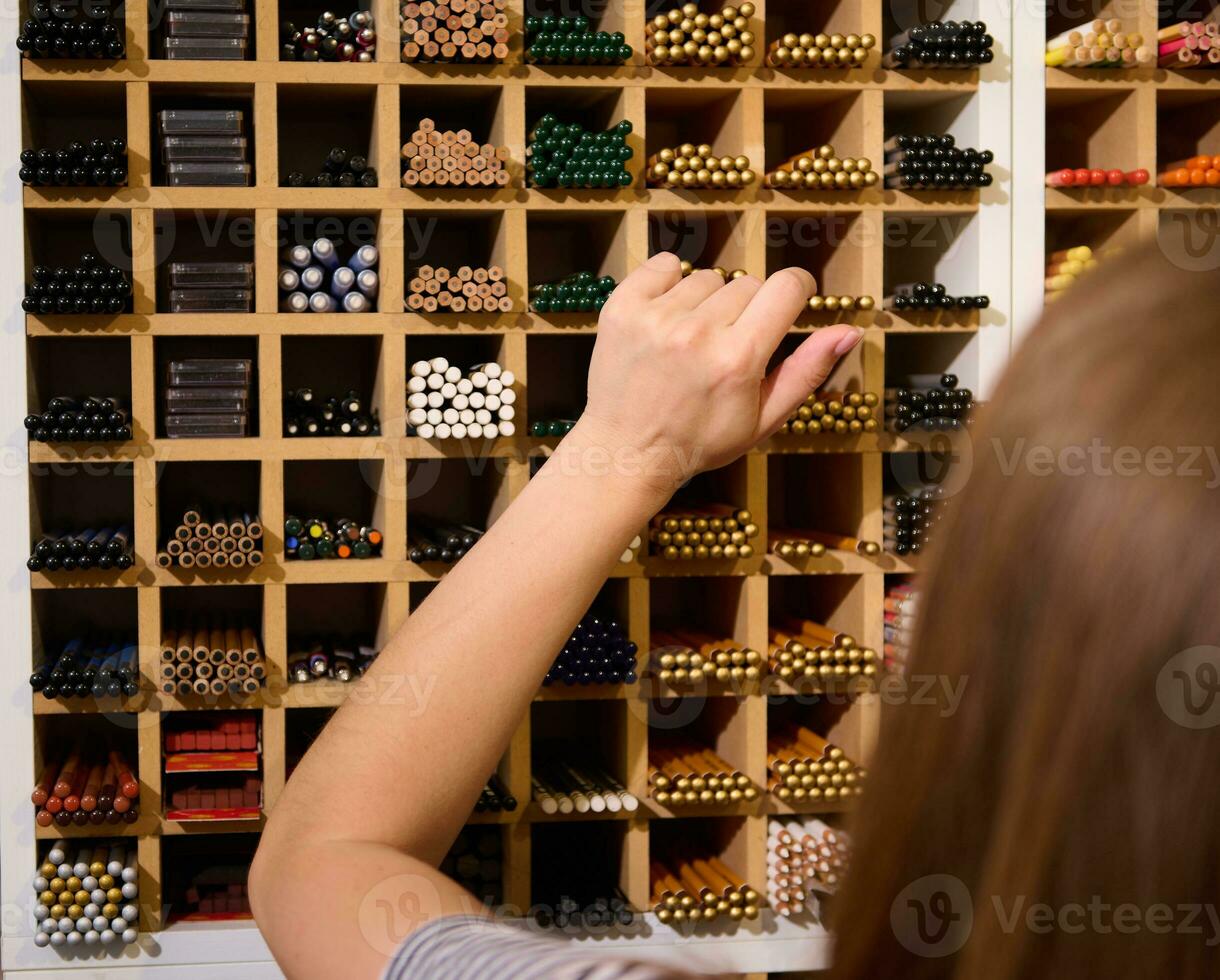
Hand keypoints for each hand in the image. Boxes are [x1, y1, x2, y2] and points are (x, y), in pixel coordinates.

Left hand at [577, 252, 862, 494]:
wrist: (627, 452)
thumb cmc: (700, 440)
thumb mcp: (763, 419)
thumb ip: (807, 371)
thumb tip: (849, 331)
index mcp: (738, 359)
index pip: (786, 286)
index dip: (796, 289)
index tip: (789, 302)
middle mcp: (697, 333)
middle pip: (747, 283)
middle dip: (747, 309)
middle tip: (728, 345)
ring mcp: (655, 318)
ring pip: (707, 277)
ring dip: (706, 302)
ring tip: (692, 340)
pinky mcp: (622, 308)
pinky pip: (662, 266)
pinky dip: (669, 283)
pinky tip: (667, 318)